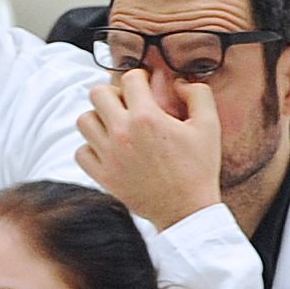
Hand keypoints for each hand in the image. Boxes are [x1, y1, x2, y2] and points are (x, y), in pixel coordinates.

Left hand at [76, 65, 222, 230]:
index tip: (146, 86)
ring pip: (84, 120)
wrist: (186, 210)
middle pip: (97, 93)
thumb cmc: (199, 168)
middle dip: (114, 93)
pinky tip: (109, 149)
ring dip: (99, 118)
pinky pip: (80, 151)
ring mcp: (108, 155)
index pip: (129, 78)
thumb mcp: (209, 126)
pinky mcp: (101, 175)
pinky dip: (91, 147)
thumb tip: (178, 83)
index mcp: (147, 118)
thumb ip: (198, 94)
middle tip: (127, 104)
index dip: (140, 78)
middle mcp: (122, 133)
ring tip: (116, 126)